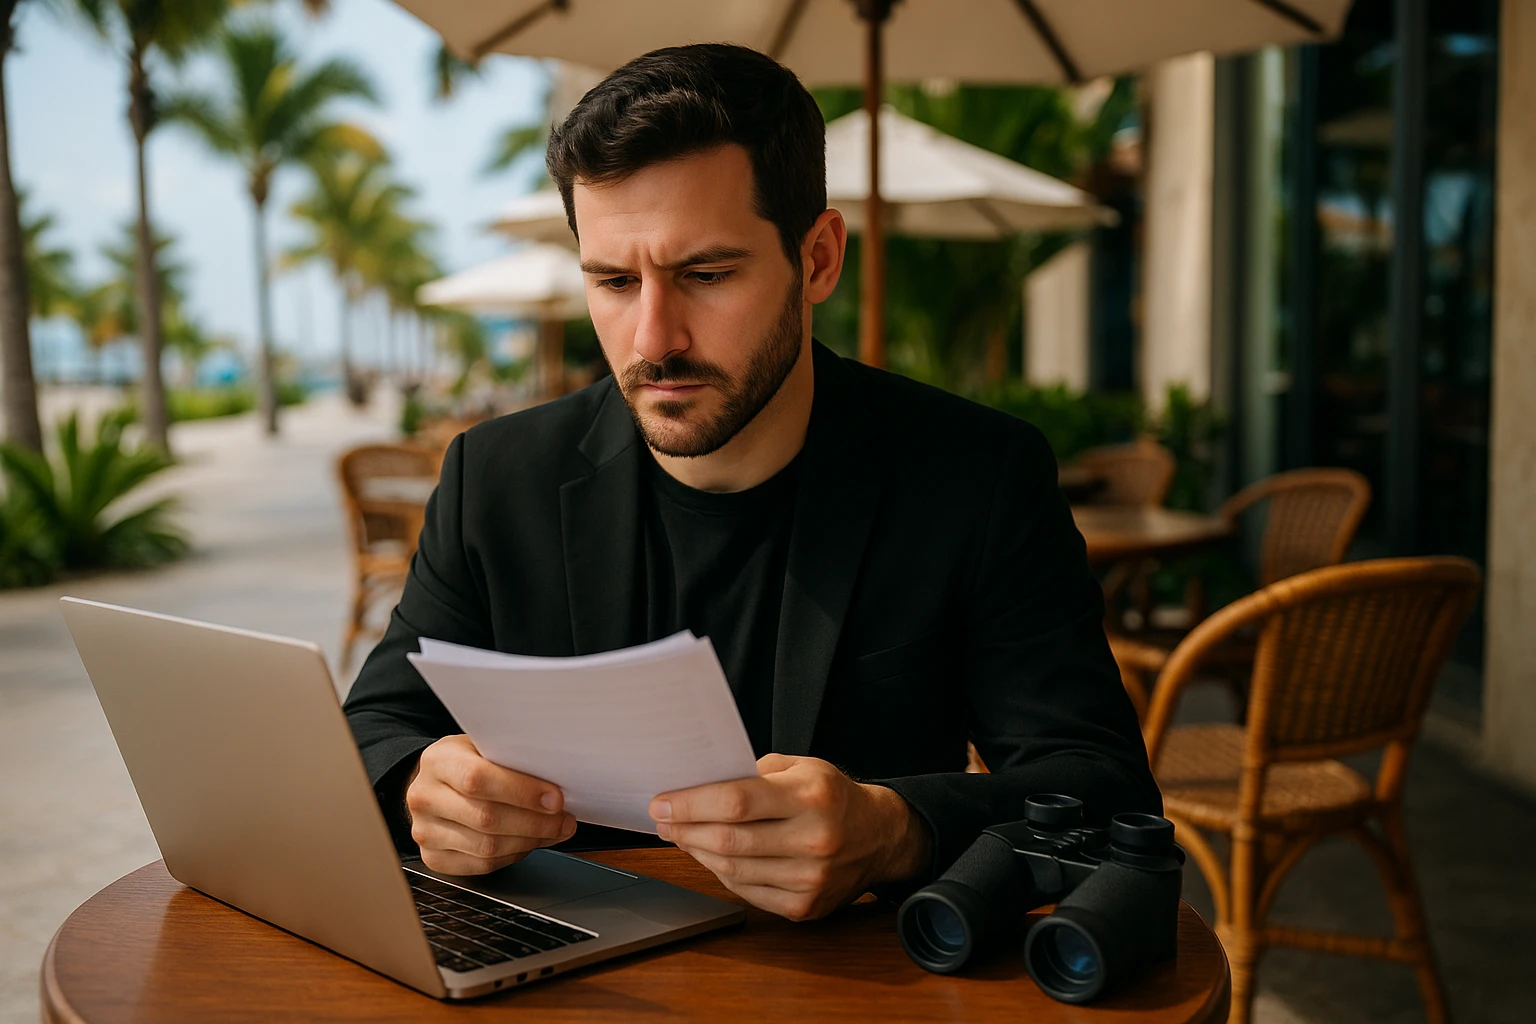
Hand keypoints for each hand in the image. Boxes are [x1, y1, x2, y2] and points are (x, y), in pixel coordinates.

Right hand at [405, 734, 577, 874]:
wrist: (434, 784)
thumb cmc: (467, 762)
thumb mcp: (485, 746)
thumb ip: (512, 760)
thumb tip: (556, 784)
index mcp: (438, 760)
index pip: (478, 779)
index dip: (521, 792)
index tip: (555, 799)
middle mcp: (424, 797)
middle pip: (486, 818)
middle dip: (535, 822)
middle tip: (564, 819)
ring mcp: (425, 831)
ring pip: (487, 848)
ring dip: (529, 841)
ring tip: (553, 830)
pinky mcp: (433, 858)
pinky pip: (482, 865)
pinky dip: (513, 855)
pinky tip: (528, 842)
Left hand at [650, 754, 930, 920]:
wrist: (880, 837)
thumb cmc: (832, 797)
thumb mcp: (803, 767)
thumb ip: (754, 773)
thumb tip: (700, 783)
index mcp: (811, 797)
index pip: (736, 801)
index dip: (691, 803)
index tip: (662, 801)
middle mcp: (814, 839)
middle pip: (729, 840)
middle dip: (684, 829)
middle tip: (662, 819)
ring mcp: (810, 878)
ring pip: (733, 870)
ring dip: (697, 852)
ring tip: (680, 835)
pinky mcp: (806, 906)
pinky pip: (747, 892)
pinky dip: (721, 874)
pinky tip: (709, 857)